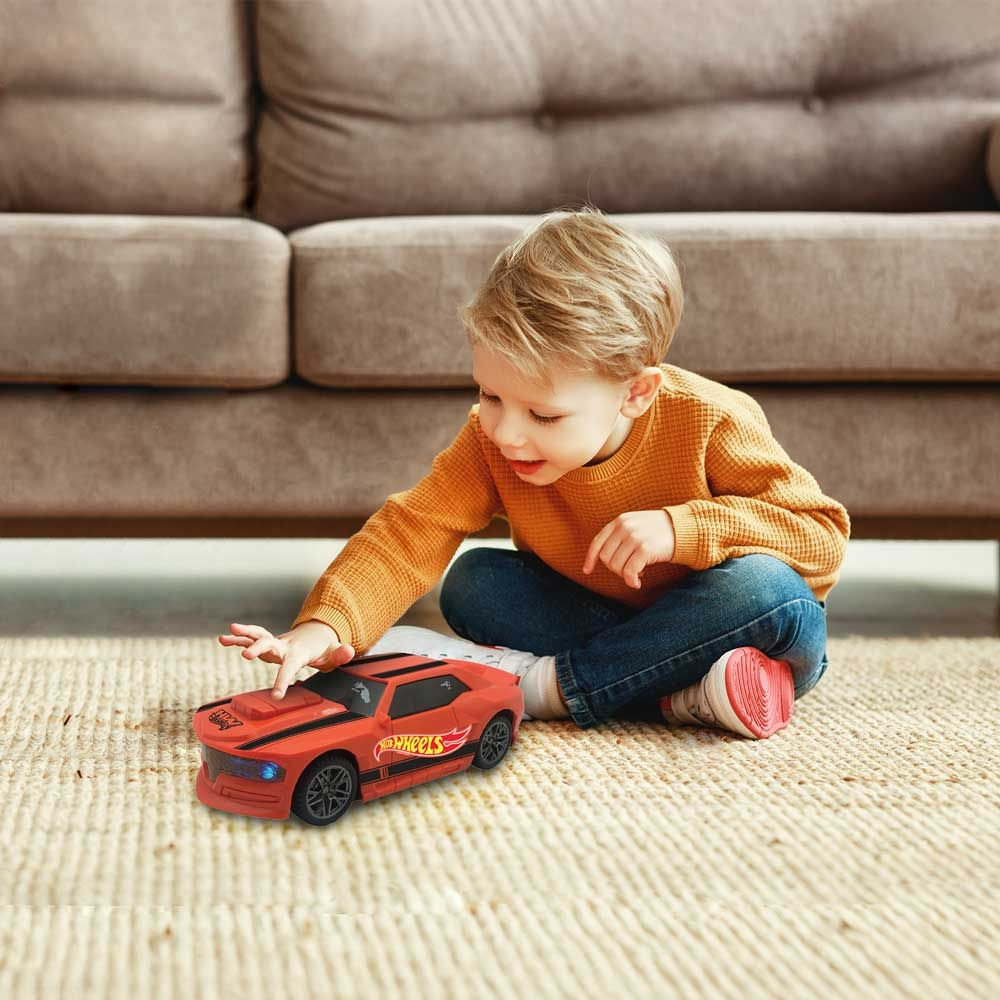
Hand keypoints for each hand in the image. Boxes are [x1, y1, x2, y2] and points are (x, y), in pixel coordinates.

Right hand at [218, 620, 355, 698]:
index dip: (283, 680)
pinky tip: (223, 639)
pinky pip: (252, 638)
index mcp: (299, 652)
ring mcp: (275, 642)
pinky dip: (238, 637)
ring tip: (226, 636)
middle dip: (259, 648)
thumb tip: (349, 650)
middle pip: (270, 645)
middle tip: (246, 656)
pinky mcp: (268, 642)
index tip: (276, 696)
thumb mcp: (335, 653)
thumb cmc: (324, 649)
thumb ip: (341, 654)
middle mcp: (285, 645)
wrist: (315, 635)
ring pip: (258, 636)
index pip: (290, 667)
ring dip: (243, 636)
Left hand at [582, 510, 675, 588]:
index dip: (590, 558)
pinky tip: (638, 583)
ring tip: (638, 573)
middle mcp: (624, 527)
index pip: (597, 542)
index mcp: (620, 521)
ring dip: (626, 575)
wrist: (683, 528)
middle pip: (606, 558)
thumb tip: (605, 559)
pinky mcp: (645, 549)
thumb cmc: (658, 531)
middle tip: (629, 570)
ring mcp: (634, 537)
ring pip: (616, 566)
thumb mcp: (635, 525)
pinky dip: (632, 581)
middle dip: (615, 569)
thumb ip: (620, 536)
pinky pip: (629, 572)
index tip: (587, 571)